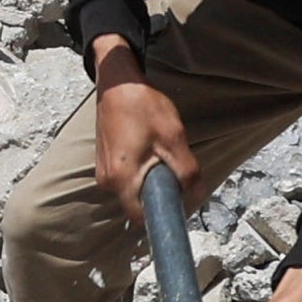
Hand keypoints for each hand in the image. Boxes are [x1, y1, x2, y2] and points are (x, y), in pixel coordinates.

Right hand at [90, 69, 195, 218]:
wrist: (117, 84)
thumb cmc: (142, 107)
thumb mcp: (173, 137)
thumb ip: (187, 170)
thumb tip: (198, 194)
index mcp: (122, 178)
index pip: (140, 217)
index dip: (161, 214)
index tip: (176, 204)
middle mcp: (107, 180)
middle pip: (137, 203)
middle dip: (157, 192)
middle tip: (170, 166)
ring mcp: (102, 171)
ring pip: (131, 189)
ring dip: (148, 179)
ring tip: (157, 152)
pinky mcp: (103, 162)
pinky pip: (124, 177)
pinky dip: (138, 170)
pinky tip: (146, 148)